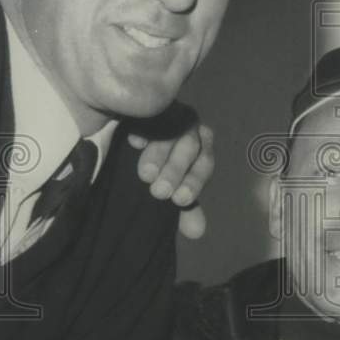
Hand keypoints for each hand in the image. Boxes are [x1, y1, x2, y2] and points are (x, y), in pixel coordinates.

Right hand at [128, 123, 214, 239]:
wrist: (137, 140)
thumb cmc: (163, 168)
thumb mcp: (174, 187)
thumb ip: (186, 207)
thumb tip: (198, 232)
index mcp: (202, 147)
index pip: (205, 164)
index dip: (194, 182)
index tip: (180, 200)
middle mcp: (191, 127)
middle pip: (189, 147)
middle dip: (175, 171)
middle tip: (159, 192)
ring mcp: (171, 112)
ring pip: (170, 131)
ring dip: (159, 154)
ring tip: (146, 175)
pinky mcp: (149, 107)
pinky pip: (148, 114)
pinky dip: (143, 128)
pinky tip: (134, 142)